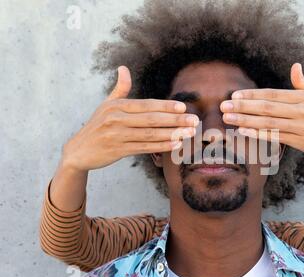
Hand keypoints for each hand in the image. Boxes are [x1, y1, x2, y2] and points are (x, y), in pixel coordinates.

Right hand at [61, 66, 198, 172]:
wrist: (78, 151)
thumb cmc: (96, 126)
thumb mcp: (105, 105)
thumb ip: (119, 89)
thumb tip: (123, 68)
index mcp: (116, 106)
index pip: (146, 105)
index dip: (165, 106)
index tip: (183, 108)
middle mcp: (116, 119)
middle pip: (151, 119)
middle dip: (175, 120)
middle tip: (194, 121)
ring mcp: (116, 135)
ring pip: (150, 135)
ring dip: (172, 134)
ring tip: (189, 133)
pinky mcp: (117, 150)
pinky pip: (143, 148)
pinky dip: (161, 146)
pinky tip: (176, 145)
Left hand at [221, 63, 303, 166]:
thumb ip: (303, 84)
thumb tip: (295, 66)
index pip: (273, 94)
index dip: (252, 95)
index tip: (235, 96)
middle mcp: (303, 110)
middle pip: (267, 107)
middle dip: (243, 107)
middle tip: (223, 106)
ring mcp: (303, 126)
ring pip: (269, 122)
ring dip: (246, 120)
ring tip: (228, 119)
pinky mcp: (302, 142)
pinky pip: (277, 137)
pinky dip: (259, 134)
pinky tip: (244, 132)